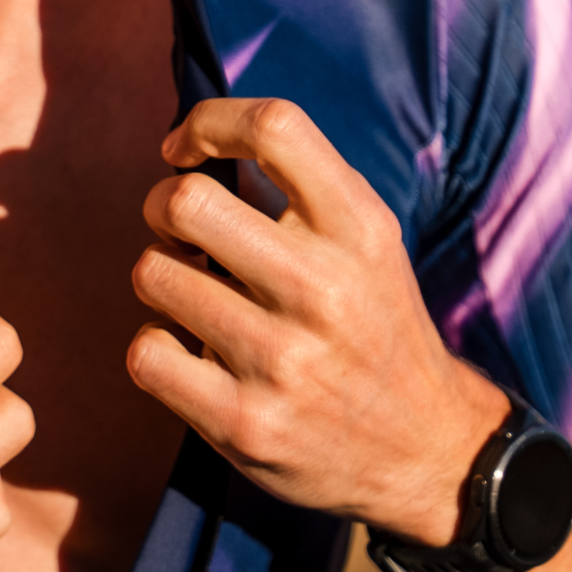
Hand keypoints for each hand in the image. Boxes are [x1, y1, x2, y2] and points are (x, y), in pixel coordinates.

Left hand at [127, 99, 507, 545]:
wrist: (424, 450)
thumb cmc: (374, 326)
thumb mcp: (368, 243)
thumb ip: (301, 188)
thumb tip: (194, 144)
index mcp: (360, 229)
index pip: (275, 126)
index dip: (208, 121)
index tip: (185, 149)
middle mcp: (322, 287)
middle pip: (186, 201)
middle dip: (162, 207)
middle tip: (179, 231)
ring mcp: (280, 359)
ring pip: (152, 274)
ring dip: (160, 278)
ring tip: (194, 296)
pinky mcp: (242, 422)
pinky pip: (146, 353)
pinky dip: (156, 346)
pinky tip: (189, 354)